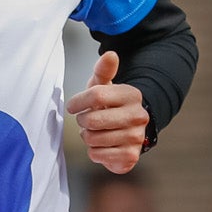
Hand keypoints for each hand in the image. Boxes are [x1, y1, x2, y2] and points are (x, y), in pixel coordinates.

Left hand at [68, 50, 148, 172]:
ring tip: (97, 132)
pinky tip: (103, 145)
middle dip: (83, 121)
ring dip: (88, 137)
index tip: (73, 106)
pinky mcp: (130, 156)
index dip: (78, 102)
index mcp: (131, 95)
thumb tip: (110, 55)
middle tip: (87, 120)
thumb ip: (104, 70)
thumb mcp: (104, 87)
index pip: (96, 95)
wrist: (128, 132)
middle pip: (92, 120)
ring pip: (92, 139)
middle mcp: (138, 116)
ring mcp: (136, 137)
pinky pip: (97, 154)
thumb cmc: (110, 107)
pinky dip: (94, 152)